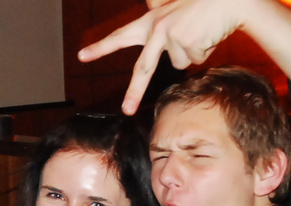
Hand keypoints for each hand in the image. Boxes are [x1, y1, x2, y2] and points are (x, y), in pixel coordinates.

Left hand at [77, 0, 245, 113]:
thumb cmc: (201, 5)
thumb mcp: (174, 13)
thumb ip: (160, 29)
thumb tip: (159, 50)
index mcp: (150, 22)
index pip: (120, 37)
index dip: (100, 48)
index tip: (81, 56)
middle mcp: (157, 29)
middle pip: (143, 69)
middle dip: (135, 92)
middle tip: (127, 110)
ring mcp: (171, 37)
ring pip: (180, 64)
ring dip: (193, 52)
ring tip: (200, 31)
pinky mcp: (187, 43)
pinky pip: (196, 60)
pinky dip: (205, 50)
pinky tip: (208, 34)